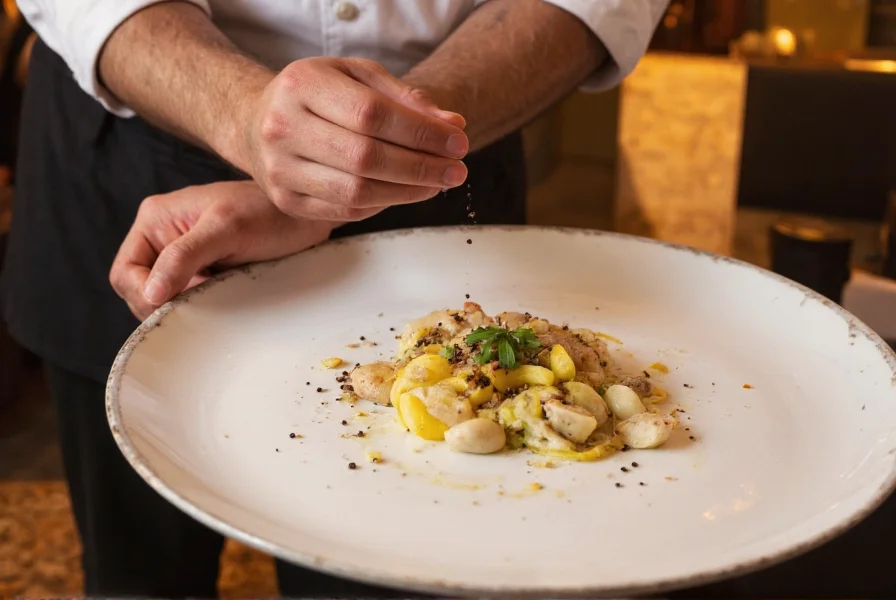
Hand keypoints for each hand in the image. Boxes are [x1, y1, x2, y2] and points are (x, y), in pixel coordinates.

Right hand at [110, 181, 333, 319]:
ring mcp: (184, 257)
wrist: (306, 219)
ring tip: (218, 294)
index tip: (176, 305)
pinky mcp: (205, 272)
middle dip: (167, 303)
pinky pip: (189, 300)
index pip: (125, 274)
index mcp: (155, 219)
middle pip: (141, 291)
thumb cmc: (271, 213)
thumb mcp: (226, 229)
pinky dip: (201, 307)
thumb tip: (151, 292)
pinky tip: (223, 299)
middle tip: (205, 299)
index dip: (144, 296)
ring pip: (165, 299)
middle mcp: (164, 237)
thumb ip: (184, 256)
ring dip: (186, 306)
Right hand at [235, 57, 468, 221]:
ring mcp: (280, 169)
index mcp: (302, 85)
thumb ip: (403, 98)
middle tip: (456, 170)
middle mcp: (282, 127)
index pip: (372, 113)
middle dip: (421, 167)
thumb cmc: (317, 95)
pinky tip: (404, 192)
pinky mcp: (285, 201)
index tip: (458, 142)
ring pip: (357, 192)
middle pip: (365, 157)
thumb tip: (451, 124)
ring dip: (407, 192)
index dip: (421, 132)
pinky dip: (383, 205)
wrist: (255, 121)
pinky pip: (346, 211)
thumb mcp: (356, 77)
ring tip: (437, 183)